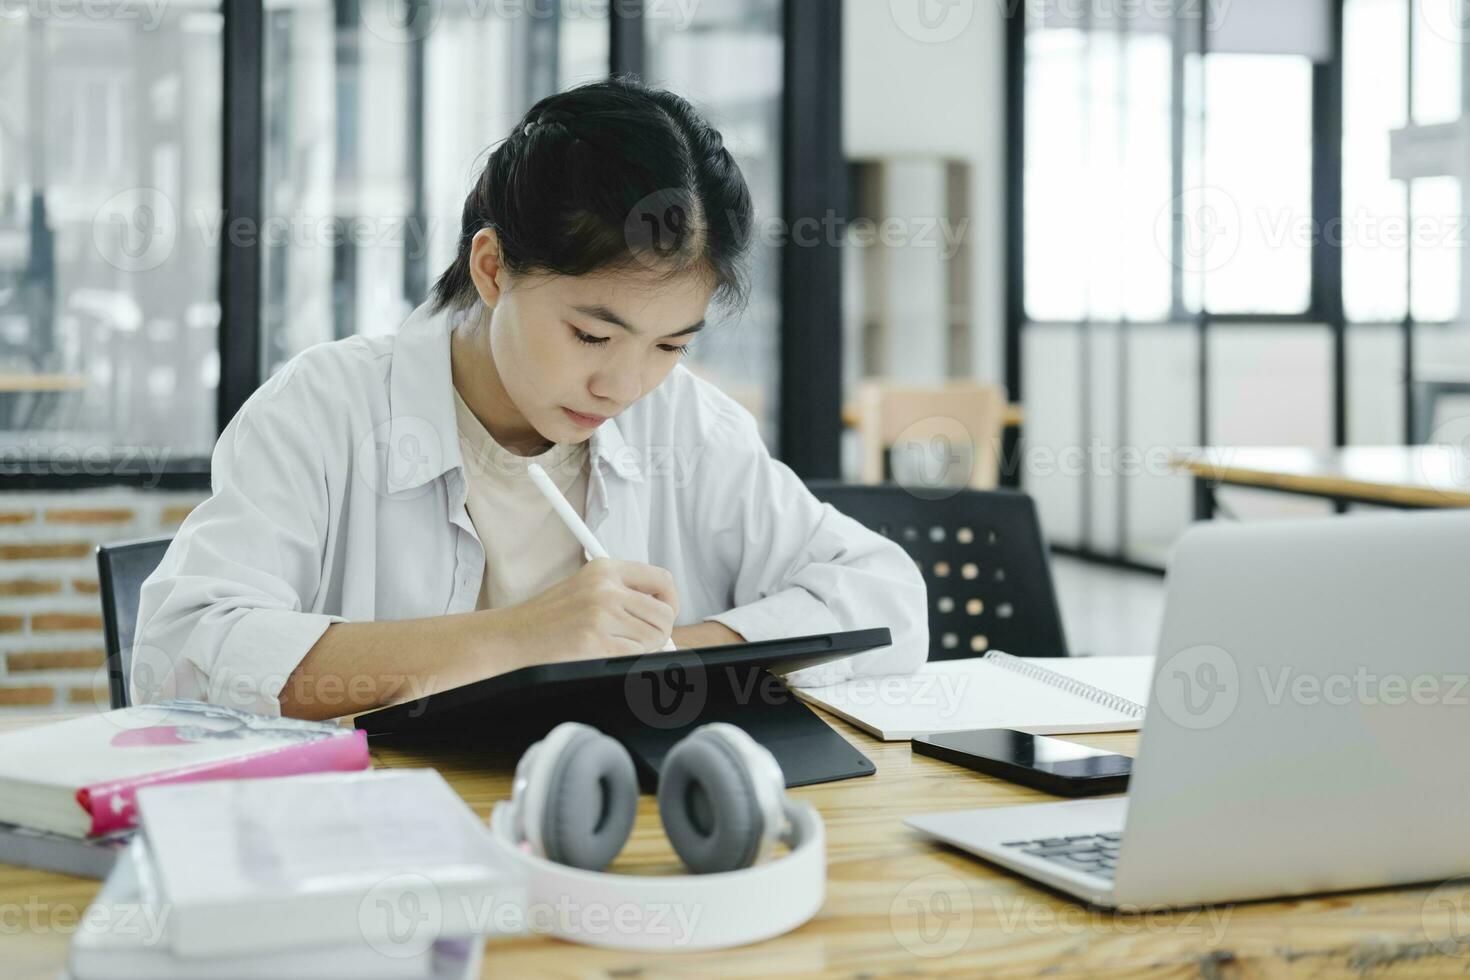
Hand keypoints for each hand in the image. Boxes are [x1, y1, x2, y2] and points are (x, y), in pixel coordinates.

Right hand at [492, 559, 679, 663]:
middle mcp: (606, 588)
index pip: (662, 580)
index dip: (670, 603)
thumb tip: (663, 615)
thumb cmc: (545, 619)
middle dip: (658, 634)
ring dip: (640, 649)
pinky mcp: (596, 641)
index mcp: (605, 569)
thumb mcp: (585, 590)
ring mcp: (601, 614)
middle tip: (639, 641)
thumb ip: (623, 595)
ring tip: (612, 646)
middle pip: (664, 614)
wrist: (510, 638)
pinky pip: (635, 656)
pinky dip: (624, 661)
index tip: (663, 616)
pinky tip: (601, 654)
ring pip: (654, 638)